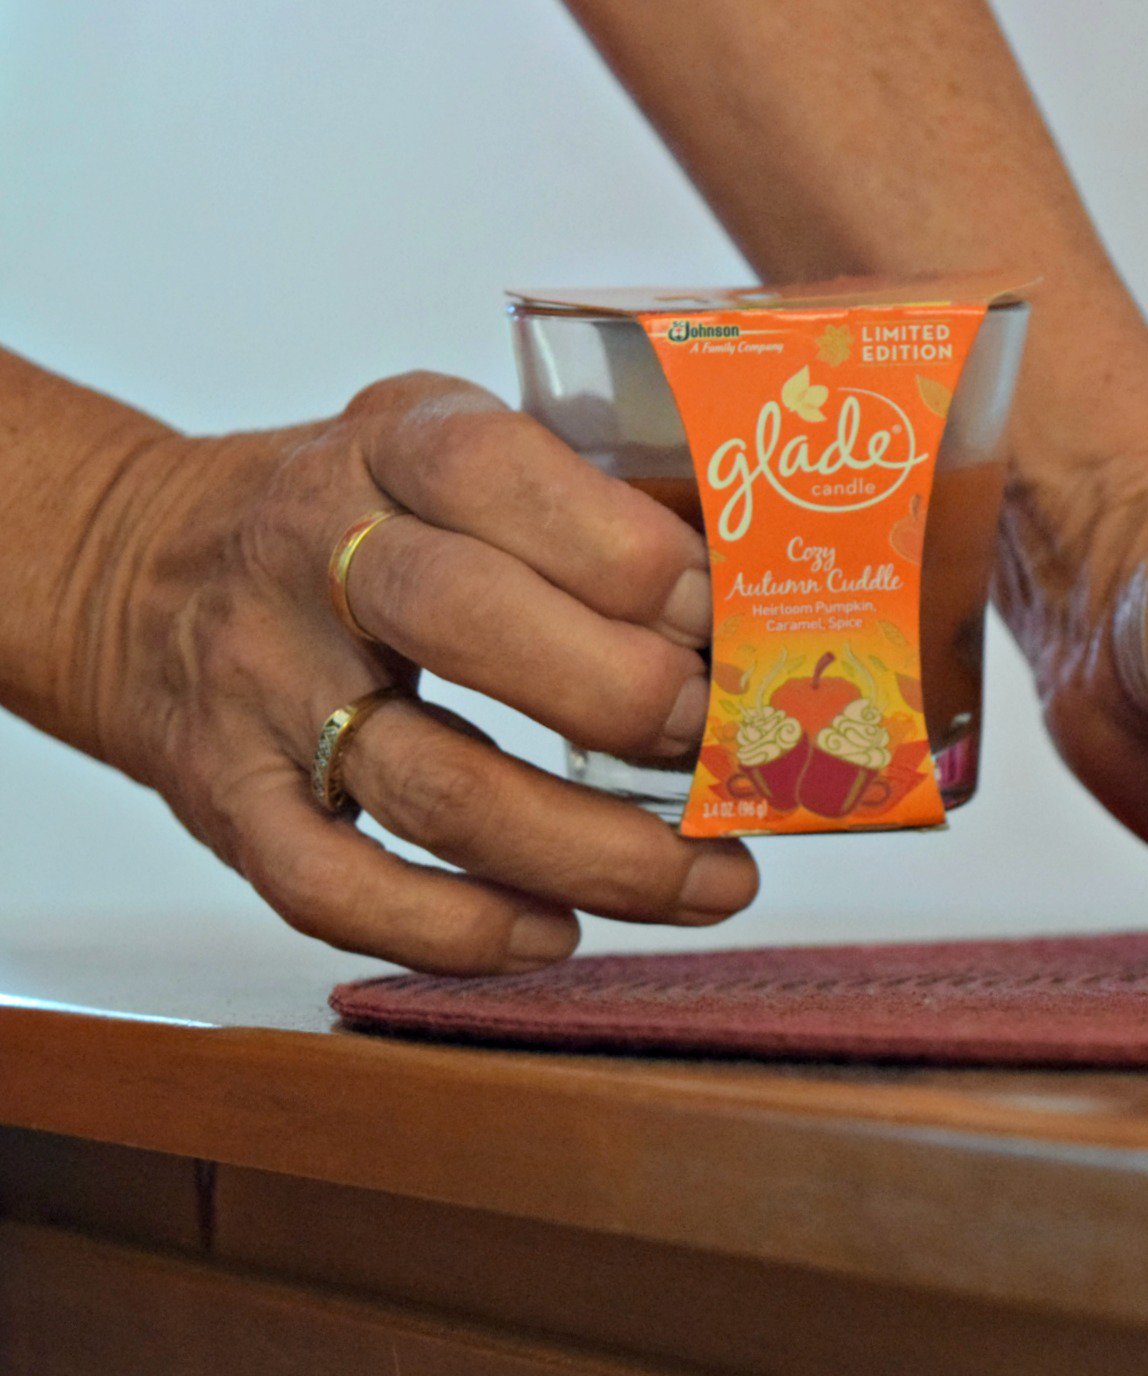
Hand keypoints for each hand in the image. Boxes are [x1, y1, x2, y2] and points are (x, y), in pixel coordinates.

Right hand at [89, 372, 753, 972]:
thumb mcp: (442, 448)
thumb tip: (753, 599)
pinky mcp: (227, 801)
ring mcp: (262, 687)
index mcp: (386, 445)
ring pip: (434, 786)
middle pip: (464, 622)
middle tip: (727, 745)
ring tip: (713, 879)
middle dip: (623, 696)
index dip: (622, 552)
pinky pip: (332, 890)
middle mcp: (311, 556)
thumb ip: (576, 501)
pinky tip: (554, 935)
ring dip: (594, 852)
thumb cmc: (353, 518)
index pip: (494, 474)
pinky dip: (456, 932)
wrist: (134, 571)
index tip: (722, 618)